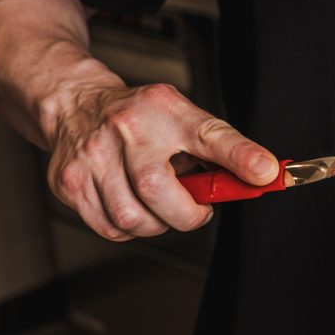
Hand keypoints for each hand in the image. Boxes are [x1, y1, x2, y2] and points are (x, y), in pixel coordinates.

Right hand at [45, 82, 278, 241]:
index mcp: (162, 110)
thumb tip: (262, 176)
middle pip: (157, 192)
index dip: (239, 155)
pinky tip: (131, 203)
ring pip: (133, 219)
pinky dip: (129, 227)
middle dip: (184, 214)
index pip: (208, 133)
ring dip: (155, 222)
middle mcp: (122, 129)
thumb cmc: (140, 118)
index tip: (266, 173)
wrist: (76, 105)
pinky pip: (111, 228)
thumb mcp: (184, 120)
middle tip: (193, 208)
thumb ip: (221, 149)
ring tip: (155, 200)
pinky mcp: (68, 183)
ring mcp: (90, 157)